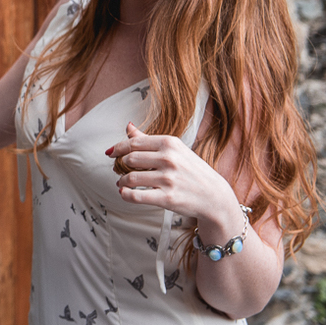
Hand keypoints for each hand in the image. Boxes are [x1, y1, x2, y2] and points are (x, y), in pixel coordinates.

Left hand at [107, 122, 236, 224]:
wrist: (214, 196)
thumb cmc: (192, 171)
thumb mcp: (175, 149)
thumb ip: (149, 139)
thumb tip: (128, 126)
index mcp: (170, 143)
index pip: (134, 142)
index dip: (118, 148)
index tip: (111, 153)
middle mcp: (169, 159)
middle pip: (130, 158)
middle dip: (120, 165)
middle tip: (119, 169)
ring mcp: (168, 179)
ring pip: (130, 177)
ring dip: (121, 181)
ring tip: (122, 182)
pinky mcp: (167, 198)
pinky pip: (136, 195)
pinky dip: (125, 194)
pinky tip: (124, 193)